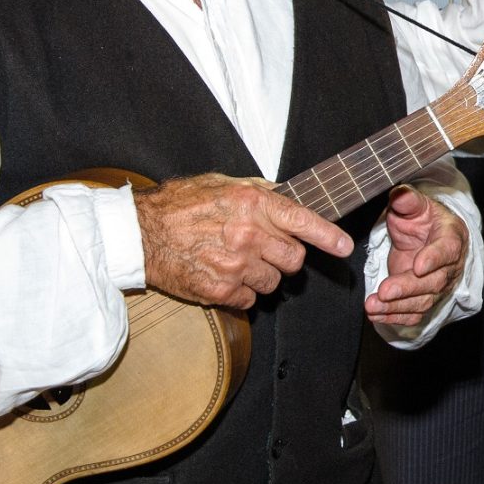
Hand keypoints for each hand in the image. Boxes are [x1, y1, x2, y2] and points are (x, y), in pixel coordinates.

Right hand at [135, 173, 351, 309]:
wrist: (139, 234)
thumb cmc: (178, 206)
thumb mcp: (220, 184)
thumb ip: (257, 192)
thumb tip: (283, 197)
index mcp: (253, 204)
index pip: (302, 221)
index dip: (328, 236)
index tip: (344, 247)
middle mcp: (249, 235)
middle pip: (294, 259)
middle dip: (286, 258)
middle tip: (266, 251)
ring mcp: (235, 265)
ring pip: (274, 282)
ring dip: (263, 276)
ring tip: (238, 263)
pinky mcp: (220, 290)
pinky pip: (250, 299)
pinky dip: (242, 292)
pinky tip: (224, 277)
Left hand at [368, 185, 467, 325]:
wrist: (427, 237)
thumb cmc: (423, 219)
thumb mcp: (415, 206)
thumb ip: (408, 201)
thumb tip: (399, 193)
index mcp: (452, 237)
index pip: (447, 250)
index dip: (434, 259)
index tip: (418, 265)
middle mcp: (450, 266)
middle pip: (433, 282)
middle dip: (407, 288)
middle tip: (384, 291)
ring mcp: (439, 285)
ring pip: (423, 301)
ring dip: (397, 306)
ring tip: (372, 306)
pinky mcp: (425, 299)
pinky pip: (414, 313)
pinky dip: (395, 317)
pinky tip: (376, 315)